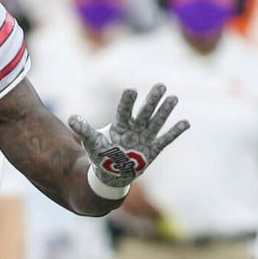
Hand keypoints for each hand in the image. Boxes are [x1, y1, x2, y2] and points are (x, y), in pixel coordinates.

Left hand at [67, 83, 190, 191]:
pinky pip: (166, 139)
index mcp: (120, 125)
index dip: (127, 101)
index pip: (124, 111)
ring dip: (165, 111)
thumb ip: (84, 130)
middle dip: (152, 100)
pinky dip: (175, 132)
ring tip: (173, 98)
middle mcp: (135, 128)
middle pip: (144, 111)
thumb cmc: (102, 155)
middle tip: (160, 85)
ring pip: (157, 122)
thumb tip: (71, 119)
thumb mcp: (92, 143)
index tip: (131, 90)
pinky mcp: (154, 149)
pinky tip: (185, 122)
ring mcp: (145, 137)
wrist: (112, 173)